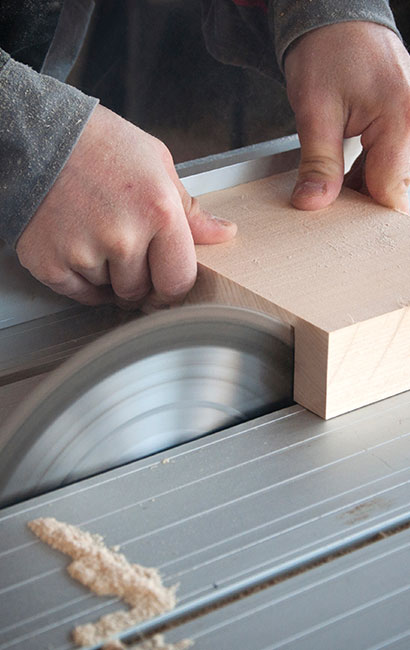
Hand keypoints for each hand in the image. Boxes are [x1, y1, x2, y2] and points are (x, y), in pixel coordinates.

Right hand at [16, 105, 236, 306]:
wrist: (38, 134)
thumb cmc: (99, 144)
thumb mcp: (157, 164)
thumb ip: (190, 210)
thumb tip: (222, 233)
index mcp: (158, 211)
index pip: (178, 282)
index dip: (173, 288)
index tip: (165, 284)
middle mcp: (122, 237)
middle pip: (140, 292)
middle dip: (138, 278)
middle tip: (125, 245)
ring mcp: (84, 253)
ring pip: (109, 293)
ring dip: (108, 275)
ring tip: (96, 233)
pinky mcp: (50, 264)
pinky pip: (79, 294)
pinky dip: (81, 279)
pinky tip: (79, 246)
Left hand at [284, 22, 409, 212]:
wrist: (336, 19)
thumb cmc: (327, 51)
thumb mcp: (315, 110)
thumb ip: (318, 162)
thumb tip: (313, 203)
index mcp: (401, 117)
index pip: (390, 188)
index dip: (363, 216)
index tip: (339, 234)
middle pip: (395, 184)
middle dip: (362, 203)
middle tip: (329, 209)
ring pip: (393, 174)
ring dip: (363, 188)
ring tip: (332, 189)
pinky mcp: (404, 123)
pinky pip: (391, 160)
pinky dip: (367, 173)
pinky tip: (343, 178)